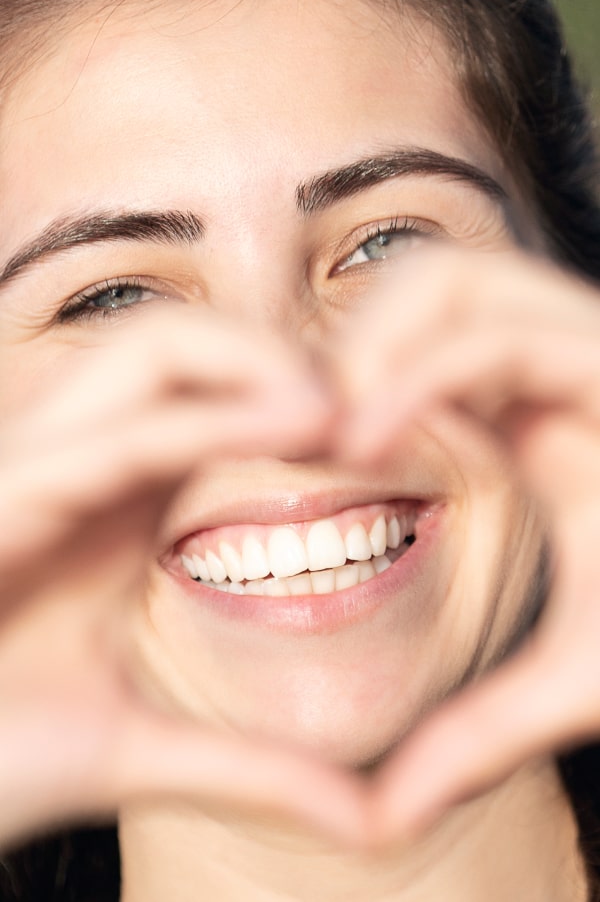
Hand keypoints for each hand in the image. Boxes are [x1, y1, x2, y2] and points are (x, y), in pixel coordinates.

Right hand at [0, 304, 364, 848]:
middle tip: (374, 408)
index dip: (301, 399)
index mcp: (118, 501)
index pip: (213, 396)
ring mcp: (42, 469)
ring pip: (154, 347)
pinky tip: (302, 428)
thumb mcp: (143, 750)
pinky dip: (217, 419)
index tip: (382, 441)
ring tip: (344, 409)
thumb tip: (367, 823)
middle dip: (283, 353)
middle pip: (187, 342)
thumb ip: (254, 769)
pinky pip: (126, 432)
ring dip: (259, 361)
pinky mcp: (12, 495)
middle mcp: (83, 465)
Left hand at [335, 247, 599, 839]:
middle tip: (302, 438)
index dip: (337, 382)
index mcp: (531, 413)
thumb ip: (480, 734)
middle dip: (348, 344)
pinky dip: (423, 374)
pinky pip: (501, 330)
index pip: (410, 340)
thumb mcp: (573, 680)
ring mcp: (588, 351)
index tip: (288, 458)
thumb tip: (383, 822)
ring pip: (454, 278)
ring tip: (340, 441)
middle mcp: (554, 365)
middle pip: (423, 282)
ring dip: (375, 345)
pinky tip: (369, 443)